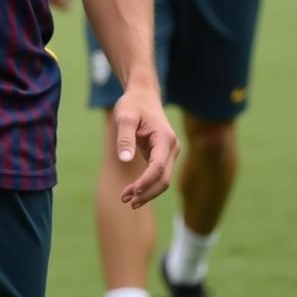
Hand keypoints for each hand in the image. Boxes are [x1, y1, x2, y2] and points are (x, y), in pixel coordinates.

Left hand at [113, 85, 178, 208]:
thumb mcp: (124, 117)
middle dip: (146, 192)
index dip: (146, 182)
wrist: (143, 96)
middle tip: (126, 201)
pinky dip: (146, 184)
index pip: (158, 167)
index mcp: (164, 138)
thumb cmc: (133, 105)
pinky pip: (158, 174)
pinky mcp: (164, 155)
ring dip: (146, 191)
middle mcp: (172, 147)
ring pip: (162, 179)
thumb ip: (125, 138)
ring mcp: (170, 152)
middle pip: (163, 178)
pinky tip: (132, 191)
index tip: (132, 192)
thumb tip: (125, 160)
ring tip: (125, 199)